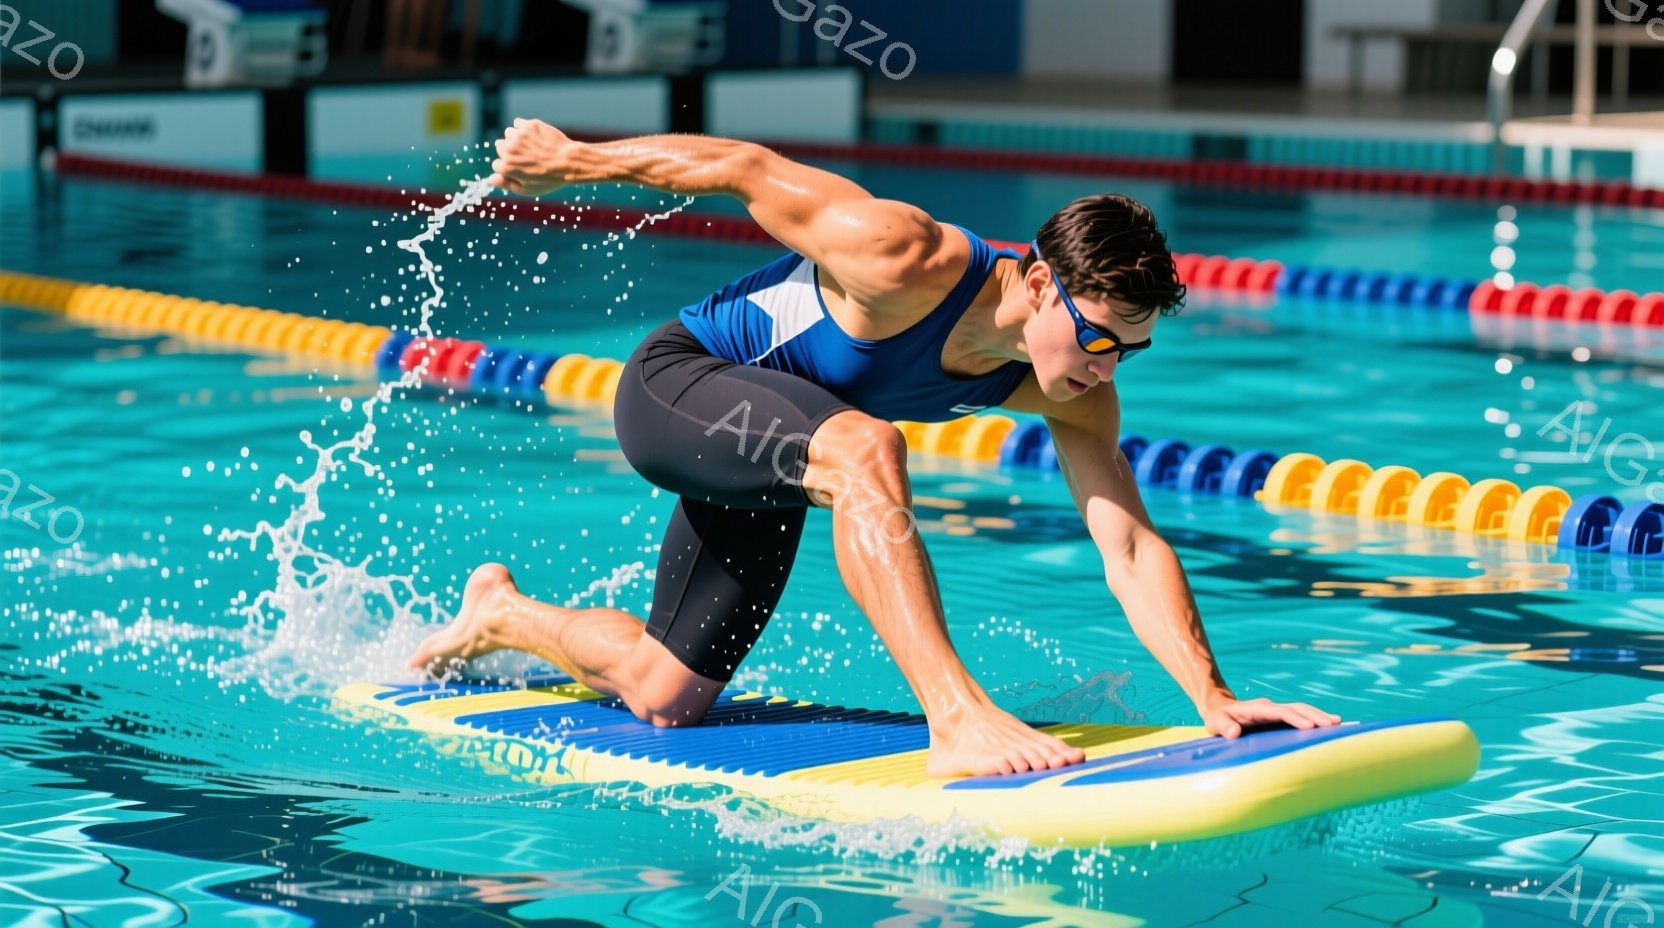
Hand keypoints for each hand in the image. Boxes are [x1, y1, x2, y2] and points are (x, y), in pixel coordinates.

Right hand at [488, 117, 580, 196]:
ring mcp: (519, 135)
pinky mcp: (529, 125)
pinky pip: (518, 123)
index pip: (497, 164)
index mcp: (506, 166)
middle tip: (527, 158)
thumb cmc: (549, 179)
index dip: (509, 168)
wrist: (569, 162)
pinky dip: (524, 129)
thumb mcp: (527, 189)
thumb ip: (506, 184)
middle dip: (510, 152)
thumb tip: (491, 179)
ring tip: (532, 147)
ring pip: (509, 134)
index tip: (521, 170)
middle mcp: (509, 149)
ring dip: (516, 139)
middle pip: (500, 147)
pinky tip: (535, 137)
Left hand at [1200, 695, 1340, 739]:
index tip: (1310, 726)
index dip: (1295, 718)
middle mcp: (1270, 707)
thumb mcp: (1216, 722)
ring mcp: (1276, 711)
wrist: (1220, 710)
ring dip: (1318, 715)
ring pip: (1301, 710)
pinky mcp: (1280, 718)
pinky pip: (1300, 716)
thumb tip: (1235, 732)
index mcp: (1258, 708)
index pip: (1280, 712)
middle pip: (1296, 708)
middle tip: (1333, 724)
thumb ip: (1224, 726)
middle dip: (1314, 715)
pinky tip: (1328, 726)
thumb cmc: (1218, 719)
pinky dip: (1314, 719)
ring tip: (1337, 723)